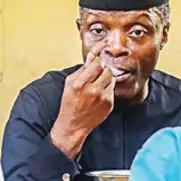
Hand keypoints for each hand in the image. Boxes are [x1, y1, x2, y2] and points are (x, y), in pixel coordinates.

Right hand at [50, 42, 114, 158]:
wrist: (73, 125)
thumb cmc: (69, 103)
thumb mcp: (70, 83)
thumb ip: (82, 69)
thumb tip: (92, 56)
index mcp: (80, 84)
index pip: (97, 64)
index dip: (98, 61)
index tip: (97, 61)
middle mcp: (93, 90)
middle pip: (107, 70)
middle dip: (103, 69)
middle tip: (97, 73)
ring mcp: (103, 98)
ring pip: (111, 79)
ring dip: (106, 79)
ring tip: (97, 85)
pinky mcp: (109, 104)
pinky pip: (112, 90)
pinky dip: (107, 89)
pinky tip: (98, 95)